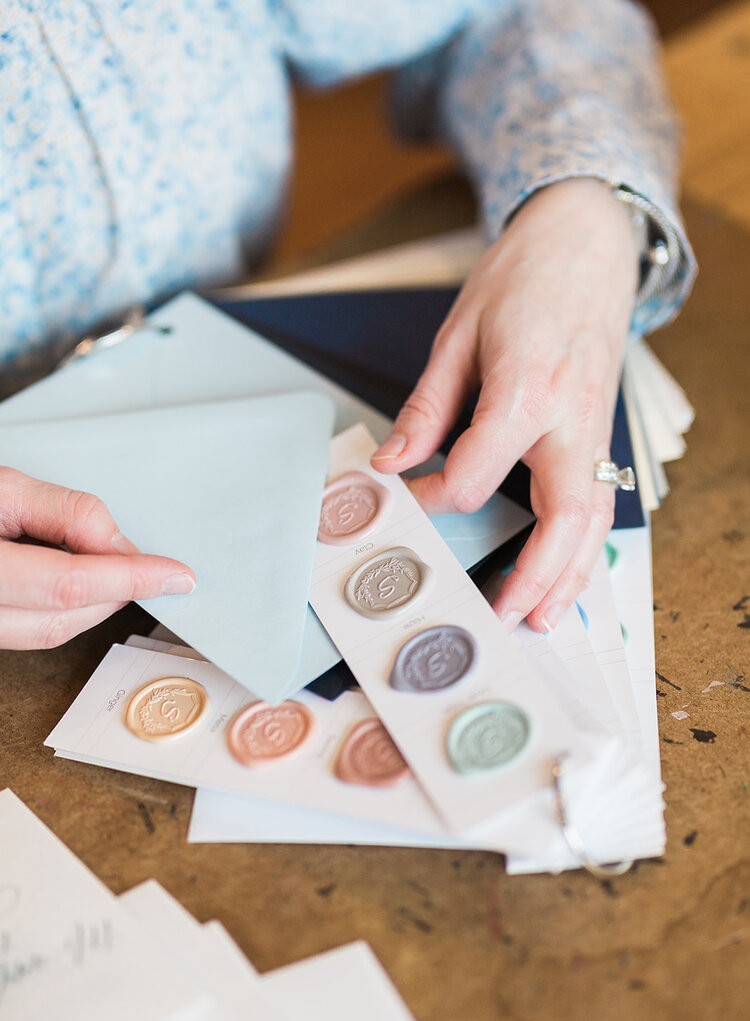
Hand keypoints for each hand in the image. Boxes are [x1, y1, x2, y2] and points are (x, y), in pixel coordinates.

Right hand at [0, 468, 195, 648]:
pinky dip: (67, 610)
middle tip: (146, 564)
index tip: (175, 575)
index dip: (129, 579)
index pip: (68, 585)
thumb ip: (67, 513)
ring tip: (103, 563)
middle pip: (63, 619)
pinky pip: (31, 634)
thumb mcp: (4, 488)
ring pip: (49, 634)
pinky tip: (76, 580)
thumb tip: (122, 547)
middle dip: (114, 590)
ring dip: (93, 603)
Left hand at [371, 178, 638, 631]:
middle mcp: (569, 416)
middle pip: (565, 514)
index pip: (477, 470)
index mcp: (525, 387)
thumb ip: (427, 407)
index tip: (410, 497)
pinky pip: (601, 501)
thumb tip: (390, 461)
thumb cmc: (524, 277)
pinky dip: (586, 546)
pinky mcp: (602, 431)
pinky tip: (566, 573)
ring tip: (542, 617)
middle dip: (537, 574)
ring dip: (573, 575)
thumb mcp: (459, 333)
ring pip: (595, 519)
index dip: (437, 494)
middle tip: (504, 615)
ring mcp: (595, 427)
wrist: (587, 241)